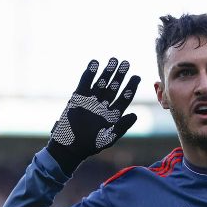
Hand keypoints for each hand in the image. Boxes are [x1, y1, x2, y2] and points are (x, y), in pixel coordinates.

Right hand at [47, 58, 140, 174]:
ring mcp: (90, 101)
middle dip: (120, 76)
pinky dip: (89, 73)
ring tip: (114, 60)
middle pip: (113, 87)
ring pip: (100, 83)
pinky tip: (94, 63)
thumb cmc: (90, 145)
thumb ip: (122, 126)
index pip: (124, 98)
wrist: (69, 146)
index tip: (137, 77)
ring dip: (106, 72)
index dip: (130, 87)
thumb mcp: (108, 137)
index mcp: (112, 115)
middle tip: (126, 63)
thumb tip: (135, 115)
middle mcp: (102, 106)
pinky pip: (84, 83)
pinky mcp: (78, 98)